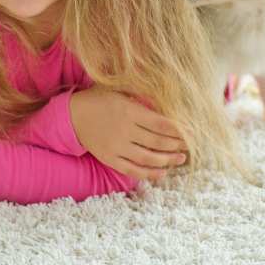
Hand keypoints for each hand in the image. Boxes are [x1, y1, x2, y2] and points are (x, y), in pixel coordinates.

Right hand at [69, 88, 186, 180]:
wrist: (72, 116)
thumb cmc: (99, 100)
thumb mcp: (119, 90)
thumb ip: (141, 96)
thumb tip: (167, 99)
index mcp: (129, 111)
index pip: (161, 124)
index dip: (179, 130)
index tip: (191, 132)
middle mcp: (124, 130)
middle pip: (158, 142)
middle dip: (177, 145)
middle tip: (189, 147)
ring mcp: (117, 147)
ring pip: (148, 158)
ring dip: (168, 160)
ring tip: (180, 159)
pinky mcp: (110, 159)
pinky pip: (133, 170)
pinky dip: (149, 173)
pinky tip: (162, 172)